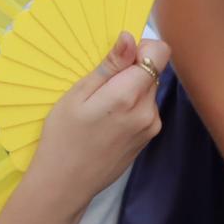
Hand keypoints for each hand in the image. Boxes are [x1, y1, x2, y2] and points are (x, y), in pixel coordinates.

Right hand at [27, 32, 169, 204]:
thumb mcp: (77, 96)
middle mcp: (149, 111)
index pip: (160, 52)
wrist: (65, 184)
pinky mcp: (148, 138)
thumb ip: (109, 66)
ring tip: (100, 109)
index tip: (118, 59)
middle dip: (130, 71)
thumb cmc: (63, 138)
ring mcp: (151, 127)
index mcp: (129, 95)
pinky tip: (106, 123)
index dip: (141, 48)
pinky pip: (145, 110)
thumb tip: (130, 39)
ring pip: (148, 90)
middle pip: (152, 71)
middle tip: (99, 88)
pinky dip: (130, 108)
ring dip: (129, 90)